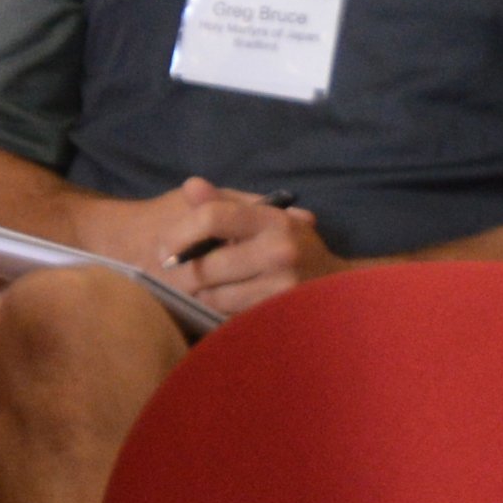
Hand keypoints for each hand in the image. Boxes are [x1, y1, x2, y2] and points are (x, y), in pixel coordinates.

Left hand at [169, 185, 335, 314]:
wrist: (337, 286)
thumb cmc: (291, 244)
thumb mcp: (264, 216)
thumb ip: (224, 203)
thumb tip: (191, 186)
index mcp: (272, 219)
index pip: (213, 217)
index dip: (180, 232)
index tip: (164, 245)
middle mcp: (279, 252)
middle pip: (207, 265)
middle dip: (184, 270)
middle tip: (173, 271)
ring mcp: (282, 287)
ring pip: (213, 296)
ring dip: (200, 293)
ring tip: (202, 285)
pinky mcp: (279, 315)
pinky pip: (229, 316)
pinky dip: (218, 310)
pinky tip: (222, 300)